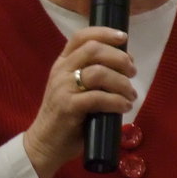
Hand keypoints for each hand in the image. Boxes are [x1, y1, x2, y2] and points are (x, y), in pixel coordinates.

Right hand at [22, 26, 136, 177]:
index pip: (81, 37)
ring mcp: (63, 89)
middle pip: (94, 50)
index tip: (123, 38)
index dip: (104, 33)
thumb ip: (90, 75)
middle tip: (132, 71)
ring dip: (122, 82)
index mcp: (62, 64)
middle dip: (119, 58)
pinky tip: (124, 107)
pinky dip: (117, 101)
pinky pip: (99, 98)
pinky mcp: (68, 107)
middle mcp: (60, 72)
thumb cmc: (65, 118)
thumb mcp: (73, 90)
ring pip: (99, 73)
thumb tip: (123, 67)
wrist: (44, 144)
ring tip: (130, 95)